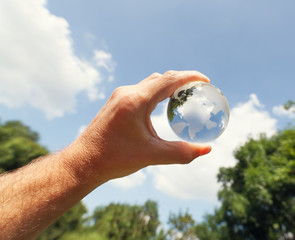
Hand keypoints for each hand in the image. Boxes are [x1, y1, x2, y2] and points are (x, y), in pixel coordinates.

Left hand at [66, 71, 211, 182]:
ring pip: (150, 83)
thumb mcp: (151, 155)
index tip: (206, 81)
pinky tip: (162, 105)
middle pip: (161, 78)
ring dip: (168, 86)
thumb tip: (206, 149)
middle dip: (182, 80)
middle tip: (198, 90)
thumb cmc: (114, 158)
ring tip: (183, 96)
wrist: (82, 162)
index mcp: (136, 101)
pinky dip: (157, 92)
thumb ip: (181, 152)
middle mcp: (127, 93)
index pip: (169, 80)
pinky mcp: (116, 103)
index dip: (190, 77)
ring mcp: (119, 96)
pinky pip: (141, 90)